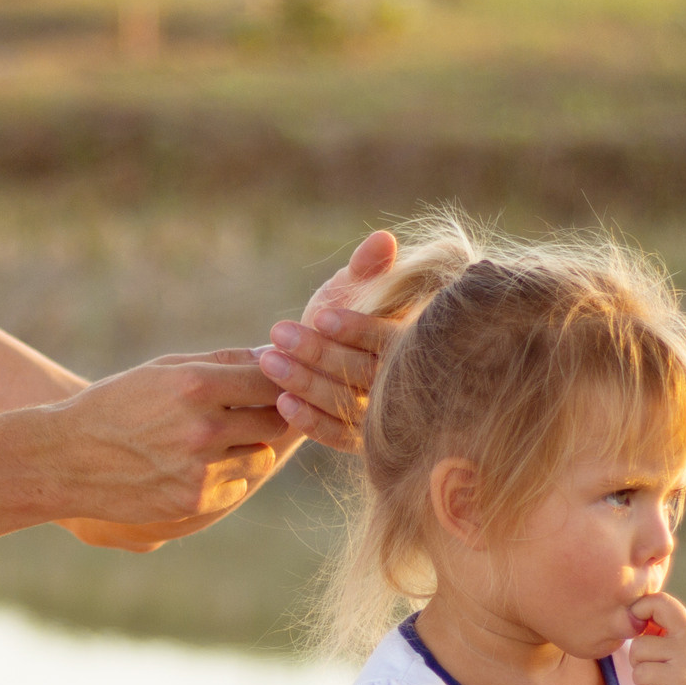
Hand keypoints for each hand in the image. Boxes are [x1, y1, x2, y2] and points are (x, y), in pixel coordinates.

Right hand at [42, 349, 292, 534]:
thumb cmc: (118, 404)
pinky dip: (226, 478)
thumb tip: (272, 358)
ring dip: (247, 447)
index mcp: (195, 385)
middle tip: (246, 413)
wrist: (68, 458)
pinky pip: (238, 486)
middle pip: (275, 420)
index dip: (275, 380)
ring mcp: (200, 469)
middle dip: (267, 413)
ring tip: (213, 441)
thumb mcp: (163, 369)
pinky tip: (194, 467)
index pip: (268, 380)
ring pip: (261, 456)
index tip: (269, 383)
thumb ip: (221, 363)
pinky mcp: (194, 501)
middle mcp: (202, 428)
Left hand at [258, 232, 401, 453]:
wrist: (322, 360)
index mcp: (416, 342)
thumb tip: (383, 240)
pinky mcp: (368, 444)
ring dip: (308, 384)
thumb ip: (367, 268)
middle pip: (367, 374)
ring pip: (351, 405)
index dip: (359, 329)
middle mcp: (411, 382)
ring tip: (269, 361)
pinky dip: (314, 423)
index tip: (320, 316)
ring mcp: (391, 418)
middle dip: (320, 354)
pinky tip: (283, 404)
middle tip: (278, 334)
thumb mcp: (354, 288)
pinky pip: (343, 438)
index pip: (393, 340)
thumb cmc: (342, 315)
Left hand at [627, 593, 685, 684]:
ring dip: (639, 665)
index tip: (641, 632)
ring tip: (657, 676)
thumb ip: (669, 632)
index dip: (641, 610)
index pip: (661, 600)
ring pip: (638, 648)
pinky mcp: (678, 679)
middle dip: (638, 630)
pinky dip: (643, 682)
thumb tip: (634, 616)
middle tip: (645, 653)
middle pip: (651, 610)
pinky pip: (640, 673)